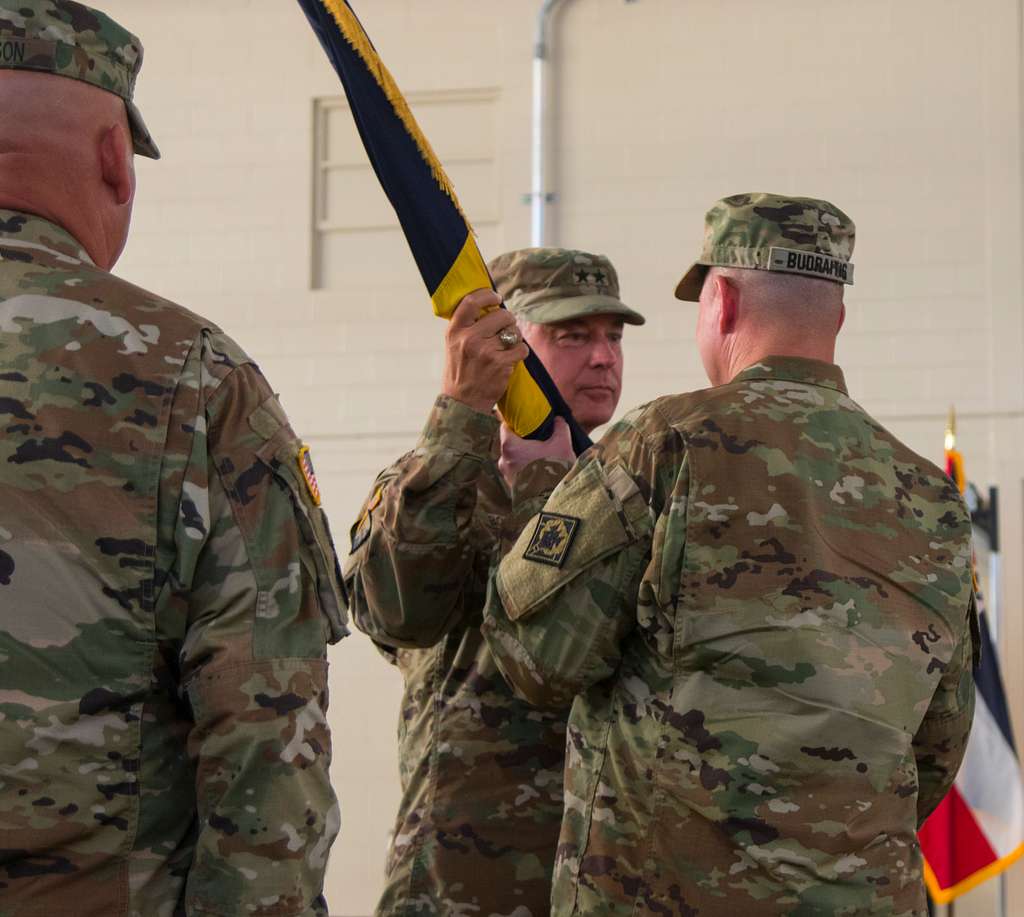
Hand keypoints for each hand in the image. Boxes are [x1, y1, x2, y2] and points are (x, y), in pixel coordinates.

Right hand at [441, 289, 529, 412]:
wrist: (462, 403)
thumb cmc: (460, 371)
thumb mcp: (453, 345)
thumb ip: (466, 326)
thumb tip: (489, 306)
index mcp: (454, 331)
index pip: (471, 302)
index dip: (487, 295)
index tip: (496, 298)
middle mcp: (469, 339)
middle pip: (501, 315)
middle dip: (509, 320)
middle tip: (506, 327)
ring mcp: (485, 352)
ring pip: (514, 331)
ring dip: (515, 337)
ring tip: (506, 346)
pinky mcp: (501, 364)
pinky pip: (521, 348)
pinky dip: (520, 352)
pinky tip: (511, 358)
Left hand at [499, 417, 574, 482]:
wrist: (551, 500)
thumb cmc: (554, 470)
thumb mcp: (562, 444)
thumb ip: (560, 427)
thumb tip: (558, 420)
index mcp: (510, 446)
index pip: (505, 426)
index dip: (516, 422)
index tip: (526, 422)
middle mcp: (503, 461)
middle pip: (510, 443)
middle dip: (523, 441)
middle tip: (538, 439)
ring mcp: (506, 475)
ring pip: (513, 459)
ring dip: (524, 456)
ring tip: (541, 456)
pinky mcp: (512, 487)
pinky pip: (516, 472)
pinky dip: (525, 468)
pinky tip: (539, 469)